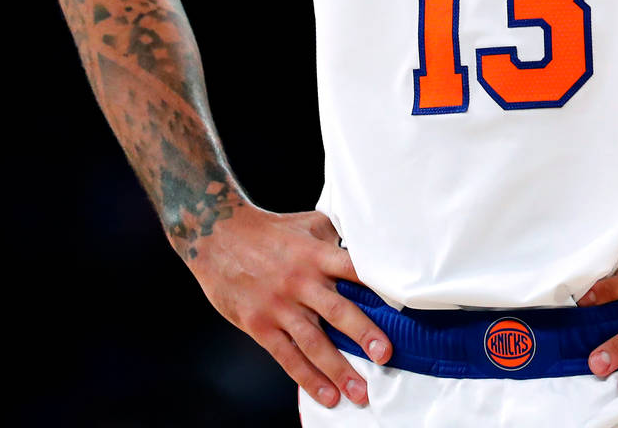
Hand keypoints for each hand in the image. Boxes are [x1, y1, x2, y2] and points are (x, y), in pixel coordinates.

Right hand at [184, 207, 392, 410]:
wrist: (217, 235)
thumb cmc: (269, 230)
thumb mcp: (308, 223)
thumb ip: (338, 237)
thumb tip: (372, 246)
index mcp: (317, 254)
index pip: (354, 270)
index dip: (379, 287)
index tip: (401, 307)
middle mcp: (300, 281)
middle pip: (337, 310)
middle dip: (363, 334)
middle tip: (385, 356)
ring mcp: (279, 306)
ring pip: (313, 342)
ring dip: (338, 369)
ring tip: (359, 392)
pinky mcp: (259, 325)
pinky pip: (286, 356)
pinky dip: (307, 378)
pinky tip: (326, 394)